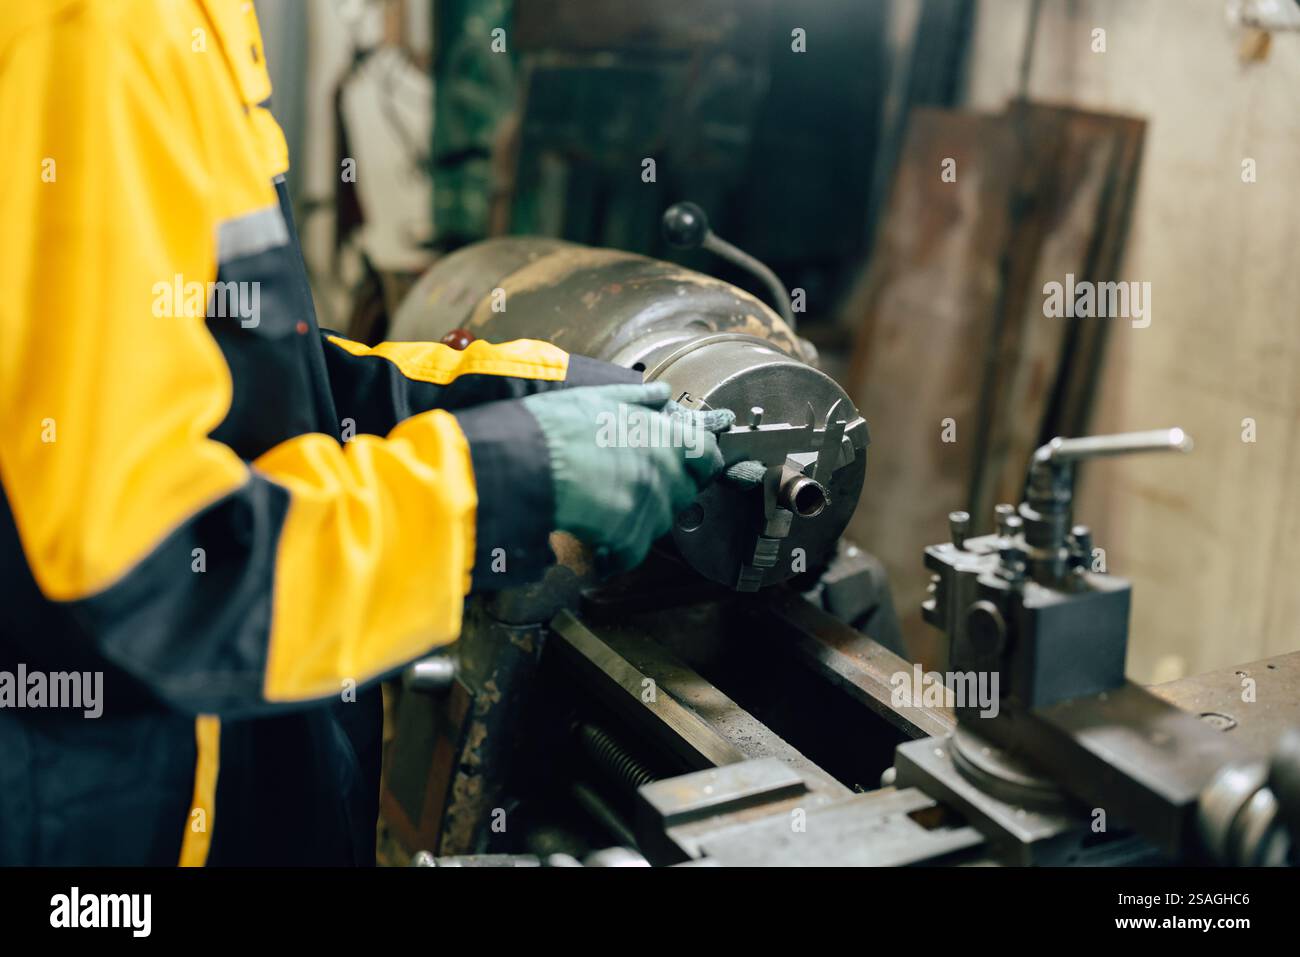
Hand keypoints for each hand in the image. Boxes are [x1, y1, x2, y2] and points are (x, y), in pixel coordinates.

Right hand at [521, 382, 733, 572]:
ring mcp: (649, 506)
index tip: (690, 469)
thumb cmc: (557, 427)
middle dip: (665, 494)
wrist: (525, 461)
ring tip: (607, 511)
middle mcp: (665, 472)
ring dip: (639, 521)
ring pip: (659, 523)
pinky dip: (616, 553)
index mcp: (665, 436)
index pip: (709, 456)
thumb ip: (639, 398)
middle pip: (685, 493)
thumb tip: (662, 393)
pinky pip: (633, 552)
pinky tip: (597, 544)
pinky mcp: (628, 536)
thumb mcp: (601, 397)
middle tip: (633, 490)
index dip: (701, 464)